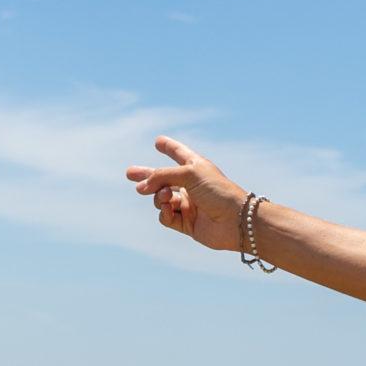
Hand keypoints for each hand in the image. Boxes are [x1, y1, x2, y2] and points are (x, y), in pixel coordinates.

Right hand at [123, 136, 250, 252]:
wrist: (236, 221)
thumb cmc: (218, 190)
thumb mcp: (189, 173)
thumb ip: (161, 176)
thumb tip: (140, 188)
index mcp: (196, 167)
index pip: (179, 153)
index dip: (169, 147)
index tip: (158, 141)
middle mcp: (191, 185)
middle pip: (163, 178)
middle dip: (147, 176)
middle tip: (129, 173)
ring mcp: (188, 205)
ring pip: (160, 199)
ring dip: (158, 196)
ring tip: (164, 196)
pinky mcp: (186, 224)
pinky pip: (166, 217)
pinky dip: (164, 212)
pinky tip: (168, 209)